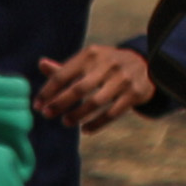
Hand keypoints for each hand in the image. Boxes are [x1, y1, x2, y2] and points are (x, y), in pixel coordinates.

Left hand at [36, 45, 154, 131]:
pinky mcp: (135, 93)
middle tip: (47, 114)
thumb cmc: (107, 64)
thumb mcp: (89, 60)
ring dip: (78, 115)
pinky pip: (112, 113)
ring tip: (66, 122)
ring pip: (95, 102)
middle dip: (60, 104)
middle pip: (78, 89)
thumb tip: (41, 64)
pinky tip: (85, 129)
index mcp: (90, 55)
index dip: (48, 92)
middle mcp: (107, 65)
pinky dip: (97, 123)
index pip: (63, 75)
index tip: (37, 105)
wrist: (147, 62)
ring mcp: (123, 79)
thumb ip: (65, 67)